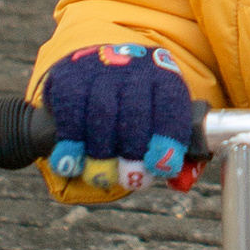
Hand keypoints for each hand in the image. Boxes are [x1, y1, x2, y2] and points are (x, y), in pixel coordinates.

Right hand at [36, 43, 202, 195]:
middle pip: (135, 112)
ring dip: (100, 152)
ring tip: (99, 176)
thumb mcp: (164, 120)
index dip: (167, 140)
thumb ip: (178, 154)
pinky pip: (70, 112)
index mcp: (166, 79)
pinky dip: (71, 142)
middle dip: (132, 151)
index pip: (171, 108)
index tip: (159, 168)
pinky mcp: (69, 76)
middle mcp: (134, 70)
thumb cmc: (140, 106)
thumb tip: (179, 184)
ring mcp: (100, 69)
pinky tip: (71, 163)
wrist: (102, 65)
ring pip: (101, 113)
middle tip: (129, 179)